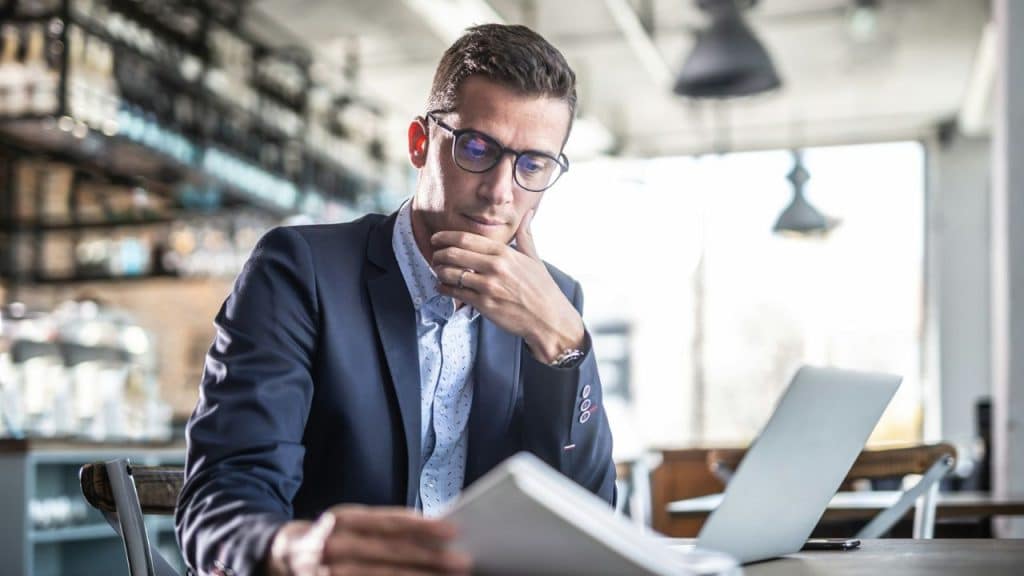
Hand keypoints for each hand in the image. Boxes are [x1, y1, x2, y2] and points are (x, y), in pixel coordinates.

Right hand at [266, 505, 470, 575]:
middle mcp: (333, 545)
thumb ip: (386, 526)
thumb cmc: (335, 536)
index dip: (422, 526)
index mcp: (342, 519)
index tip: (452, 530)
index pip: (388, 522)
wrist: (286, 556)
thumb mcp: (354, 522)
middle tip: (462, 561)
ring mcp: (328, 573)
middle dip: (430, 558)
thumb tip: (433, 529)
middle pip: (389, 553)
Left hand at [431, 209, 584, 363]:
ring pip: (451, 273)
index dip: (446, 237)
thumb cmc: (542, 290)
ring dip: (439, 271)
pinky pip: (456, 293)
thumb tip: (528, 214)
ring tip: (438, 271)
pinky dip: (444, 288)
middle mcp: (494, 266)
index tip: (437, 238)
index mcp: (504, 252)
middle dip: (438, 253)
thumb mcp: (535, 259)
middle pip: (454, 253)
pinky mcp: (484, 304)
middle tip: (435, 255)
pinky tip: (442, 286)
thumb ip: (525, 236)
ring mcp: (488, 286)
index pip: (466, 238)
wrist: (549, 319)